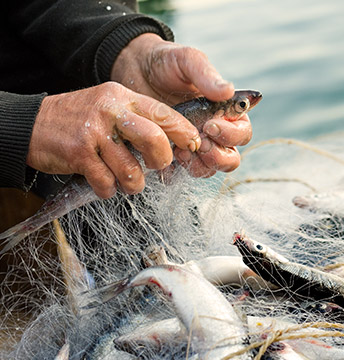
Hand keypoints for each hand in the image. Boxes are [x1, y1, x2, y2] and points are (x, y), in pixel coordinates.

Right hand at [27, 82, 200, 197]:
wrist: (30, 124)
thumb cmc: (79, 120)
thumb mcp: (110, 106)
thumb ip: (139, 119)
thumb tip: (174, 143)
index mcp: (123, 97)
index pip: (165, 114)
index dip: (184, 133)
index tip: (193, 147)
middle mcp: (111, 111)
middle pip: (155, 139)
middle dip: (162, 161)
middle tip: (157, 167)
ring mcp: (94, 132)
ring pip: (132, 170)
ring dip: (133, 183)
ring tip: (127, 181)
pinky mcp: (79, 153)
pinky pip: (107, 183)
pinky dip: (109, 190)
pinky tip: (104, 184)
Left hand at [111, 34, 251, 176]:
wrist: (134, 68)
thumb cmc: (166, 62)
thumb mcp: (187, 61)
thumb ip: (207, 76)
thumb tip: (229, 90)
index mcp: (226, 111)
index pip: (243, 132)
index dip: (232, 134)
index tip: (210, 124)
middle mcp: (215, 131)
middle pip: (231, 158)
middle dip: (218, 156)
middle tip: (198, 143)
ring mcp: (194, 144)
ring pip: (209, 169)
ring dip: (198, 165)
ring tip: (179, 150)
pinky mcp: (173, 153)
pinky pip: (182, 173)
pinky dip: (176, 171)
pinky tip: (164, 156)